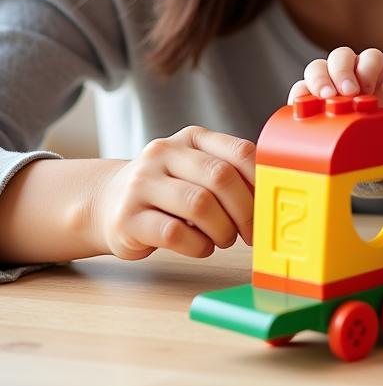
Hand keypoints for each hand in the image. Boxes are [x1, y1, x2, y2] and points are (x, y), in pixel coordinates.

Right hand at [92, 126, 255, 260]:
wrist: (106, 203)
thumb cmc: (169, 190)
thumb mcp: (197, 169)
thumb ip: (230, 174)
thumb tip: (271, 198)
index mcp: (192, 138)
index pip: (240, 151)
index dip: (261, 182)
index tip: (268, 206)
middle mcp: (164, 154)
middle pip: (221, 177)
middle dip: (245, 211)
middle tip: (251, 233)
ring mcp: (142, 184)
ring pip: (199, 204)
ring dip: (222, 230)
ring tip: (224, 239)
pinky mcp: (127, 218)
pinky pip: (174, 233)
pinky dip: (198, 245)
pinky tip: (202, 247)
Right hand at [290, 46, 382, 165]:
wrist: (363, 131)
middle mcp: (357, 73)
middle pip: (354, 56)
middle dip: (353, 70)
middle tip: (353, 91)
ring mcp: (332, 81)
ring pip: (326, 64)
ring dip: (326, 77)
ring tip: (327, 96)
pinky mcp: (311, 95)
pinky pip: (302, 86)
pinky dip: (303, 92)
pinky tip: (304, 104)